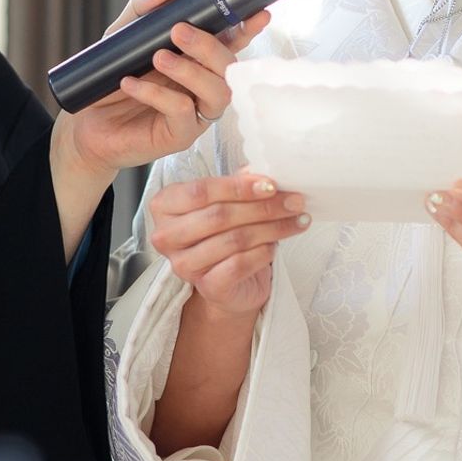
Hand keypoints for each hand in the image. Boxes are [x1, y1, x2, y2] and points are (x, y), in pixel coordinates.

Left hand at [54, 0, 269, 181]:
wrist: (85, 120)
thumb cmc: (111, 79)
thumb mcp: (122, 35)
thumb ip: (143, 9)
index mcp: (197, 60)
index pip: (231, 43)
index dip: (247, 29)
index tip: (257, 14)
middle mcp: (203, 86)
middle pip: (229, 66)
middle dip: (208, 46)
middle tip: (178, 32)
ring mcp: (195, 113)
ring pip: (218, 92)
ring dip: (190, 71)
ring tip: (158, 58)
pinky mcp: (180, 135)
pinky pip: (183, 112)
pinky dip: (157, 94)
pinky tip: (131, 84)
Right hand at [149, 171, 310, 315]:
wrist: (227, 283)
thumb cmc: (223, 234)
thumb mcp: (226, 203)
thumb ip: (237, 185)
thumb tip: (261, 173)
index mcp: (165, 206)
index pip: (201, 191)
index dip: (239, 187)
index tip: (271, 185)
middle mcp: (167, 236)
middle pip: (219, 215)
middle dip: (263, 207)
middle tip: (294, 201)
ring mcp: (184, 264)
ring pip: (234, 239)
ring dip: (272, 228)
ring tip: (296, 220)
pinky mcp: (206, 287)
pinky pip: (240, 264)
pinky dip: (263, 252)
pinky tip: (276, 245)